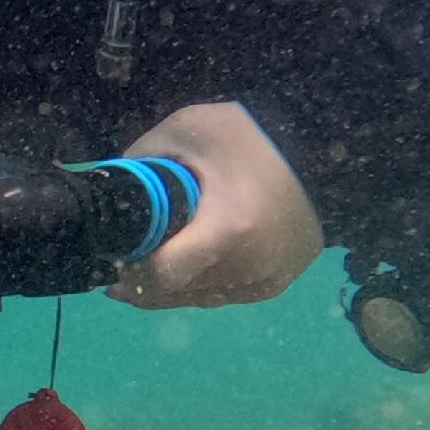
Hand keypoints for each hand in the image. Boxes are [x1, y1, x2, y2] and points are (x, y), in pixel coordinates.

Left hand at [108, 102, 322, 308]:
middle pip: (179, 292)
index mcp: (228, 232)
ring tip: (157, 260)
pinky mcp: (278, 282)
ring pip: (201, 298)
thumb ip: (140, 164)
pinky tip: (194, 260)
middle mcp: (252, 268)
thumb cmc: (249, 134)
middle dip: (147, 281)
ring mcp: (268, 280)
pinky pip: (227, 294)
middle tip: (124, 266)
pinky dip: (205, 281)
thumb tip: (109, 192)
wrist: (320, 145)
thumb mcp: (184, 132)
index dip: (129, 275)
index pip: (161, 277)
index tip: (111, 269)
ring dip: (176, 285)